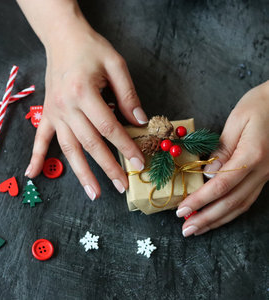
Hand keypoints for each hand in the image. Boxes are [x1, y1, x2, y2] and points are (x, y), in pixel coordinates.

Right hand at [23, 20, 147, 199]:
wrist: (62, 38)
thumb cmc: (90, 48)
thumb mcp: (116, 64)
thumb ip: (127, 95)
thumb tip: (139, 121)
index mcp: (84, 92)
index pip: (108, 127)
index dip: (125, 147)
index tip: (139, 163)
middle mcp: (66, 106)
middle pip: (89, 143)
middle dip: (108, 167)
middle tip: (122, 186)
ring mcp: (54, 112)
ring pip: (68, 148)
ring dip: (80, 173)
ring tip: (94, 193)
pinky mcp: (47, 113)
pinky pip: (40, 138)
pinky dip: (35, 157)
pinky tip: (32, 174)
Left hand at [176, 81, 268, 236]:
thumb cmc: (258, 106)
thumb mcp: (236, 122)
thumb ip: (222, 149)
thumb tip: (208, 173)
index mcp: (253, 155)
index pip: (222, 184)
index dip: (201, 200)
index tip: (182, 210)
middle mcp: (263, 170)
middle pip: (232, 201)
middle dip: (207, 218)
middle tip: (186, 230)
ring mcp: (267, 175)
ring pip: (241, 204)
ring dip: (218, 220)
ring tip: (197, 229)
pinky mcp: (265, 175)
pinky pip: (247, 199)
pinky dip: (230, 212)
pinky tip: (217, 218)